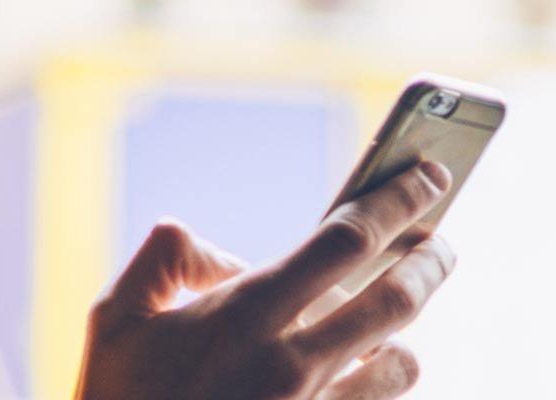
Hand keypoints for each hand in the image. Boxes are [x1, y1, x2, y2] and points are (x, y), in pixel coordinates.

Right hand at [79, 160, 459, 399]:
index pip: (347, 240)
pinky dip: (376, 390)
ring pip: (402, 366)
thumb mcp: (115, 323)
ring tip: (390, 326)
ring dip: (402, 340)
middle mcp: (290, 365)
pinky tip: (361, 378)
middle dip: (431, 264)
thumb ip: (166, 261)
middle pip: (398, 300)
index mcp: (245, 316)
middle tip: (440, 246)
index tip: (429, 177)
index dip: (399, 201)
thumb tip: (223, 256)